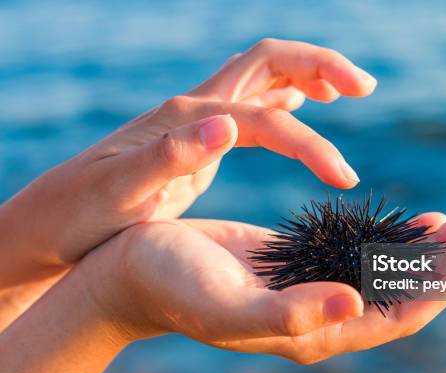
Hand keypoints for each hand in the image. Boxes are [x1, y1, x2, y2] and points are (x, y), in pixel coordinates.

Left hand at [0, 39, 375, 272]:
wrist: (58, 218)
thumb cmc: (86, 212)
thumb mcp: (122, 191)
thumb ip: (170, 156)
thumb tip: (228, 125)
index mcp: (187, 118)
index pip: (267, 116)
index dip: (312, 143)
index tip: (345, 180)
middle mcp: (197, 107)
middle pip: (269, 60)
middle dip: (322, 65)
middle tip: (365, 86)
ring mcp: (199, 118)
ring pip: (263, 76)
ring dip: (308, 74)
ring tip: (345, 90)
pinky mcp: (200, 135)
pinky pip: (252, 102)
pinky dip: (284, 96)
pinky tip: (299, 105)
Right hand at [0, 203, 445, 372]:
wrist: (135, 273)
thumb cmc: (171, 287)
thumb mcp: (225, 304)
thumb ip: (288, 314)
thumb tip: (353, 304)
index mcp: (316, 332)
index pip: (403, 312)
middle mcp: (326, 317)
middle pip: (408, 294)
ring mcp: (317, 291)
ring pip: (392, 276)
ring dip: (431, 249)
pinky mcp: (303, 264)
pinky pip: (365, 257)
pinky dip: (395, 239)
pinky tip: (415, 223)